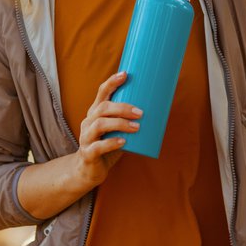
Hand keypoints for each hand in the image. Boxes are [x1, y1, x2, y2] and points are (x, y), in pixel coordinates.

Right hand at [75, 71, 140, 187]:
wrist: (88, 170)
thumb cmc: (107, 146)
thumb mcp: (116, 130)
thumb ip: (128, 121)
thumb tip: (159, 110)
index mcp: (95, 112)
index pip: (101, 93)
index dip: (112, 82)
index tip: (125, 74)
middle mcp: (88, 121)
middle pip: (103, 108)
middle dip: (123, 107)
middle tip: (140, 112)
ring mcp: (86, 137)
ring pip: (100, 125)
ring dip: (120, 124)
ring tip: (136, 127)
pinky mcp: (88, 153)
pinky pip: (98, 146)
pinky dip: (112, 143)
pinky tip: (123, 142)